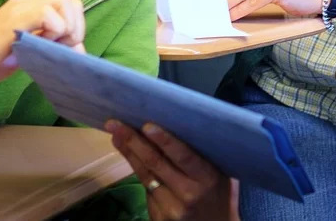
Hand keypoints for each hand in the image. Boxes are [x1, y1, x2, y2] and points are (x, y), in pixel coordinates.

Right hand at [0, 0, 85, 117]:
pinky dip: (54, 31)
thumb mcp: (26, 52)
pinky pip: (48, 14)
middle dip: (74, 24)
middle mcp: (26, 1)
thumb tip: (80, 49)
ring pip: (63, 0)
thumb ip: (51, 47)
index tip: (65, 47)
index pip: (67, 4)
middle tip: (62, 47)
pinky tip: (39, 45)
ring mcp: (19, 7)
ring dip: (66, 26)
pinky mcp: (14, 18)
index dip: (74, 24)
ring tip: (50, 46)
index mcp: (29, 7)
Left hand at [106, 120, 233, 220]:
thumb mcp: (218, 172)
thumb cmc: (219, 193)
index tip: (147, 125)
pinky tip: (128, 153)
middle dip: (134, 141)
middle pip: (156, 163)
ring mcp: (172, 207)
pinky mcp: (159, 217)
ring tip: (116, 134)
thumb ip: (201, 155)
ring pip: (146, 175)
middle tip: (116, 124)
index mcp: (207, 178)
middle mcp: (188, 193)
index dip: (165, 141)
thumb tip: (176, 125)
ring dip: (129, 152)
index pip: (184, 156)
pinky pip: (146, 188)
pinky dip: (137, 169)